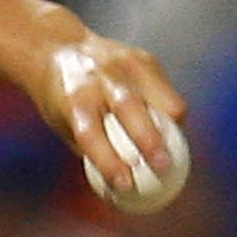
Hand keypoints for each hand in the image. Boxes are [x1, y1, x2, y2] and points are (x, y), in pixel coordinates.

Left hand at [30, 25, 186, 202]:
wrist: (59, 49)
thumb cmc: (62, 100)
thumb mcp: (64, 125)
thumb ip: (91, 150)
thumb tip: (121, 187)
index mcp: (74, 100)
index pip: (92, 135)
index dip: (110, 162)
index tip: (125, 186)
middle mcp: (100, 80)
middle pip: (130, 110)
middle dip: (151, 142)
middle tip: (164, 168)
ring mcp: (125, 65)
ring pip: (161, 98)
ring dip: (172, 130)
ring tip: (177, 153)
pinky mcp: (145, 60)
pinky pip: (167, 93)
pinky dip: (171, 115)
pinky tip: (171, 131)